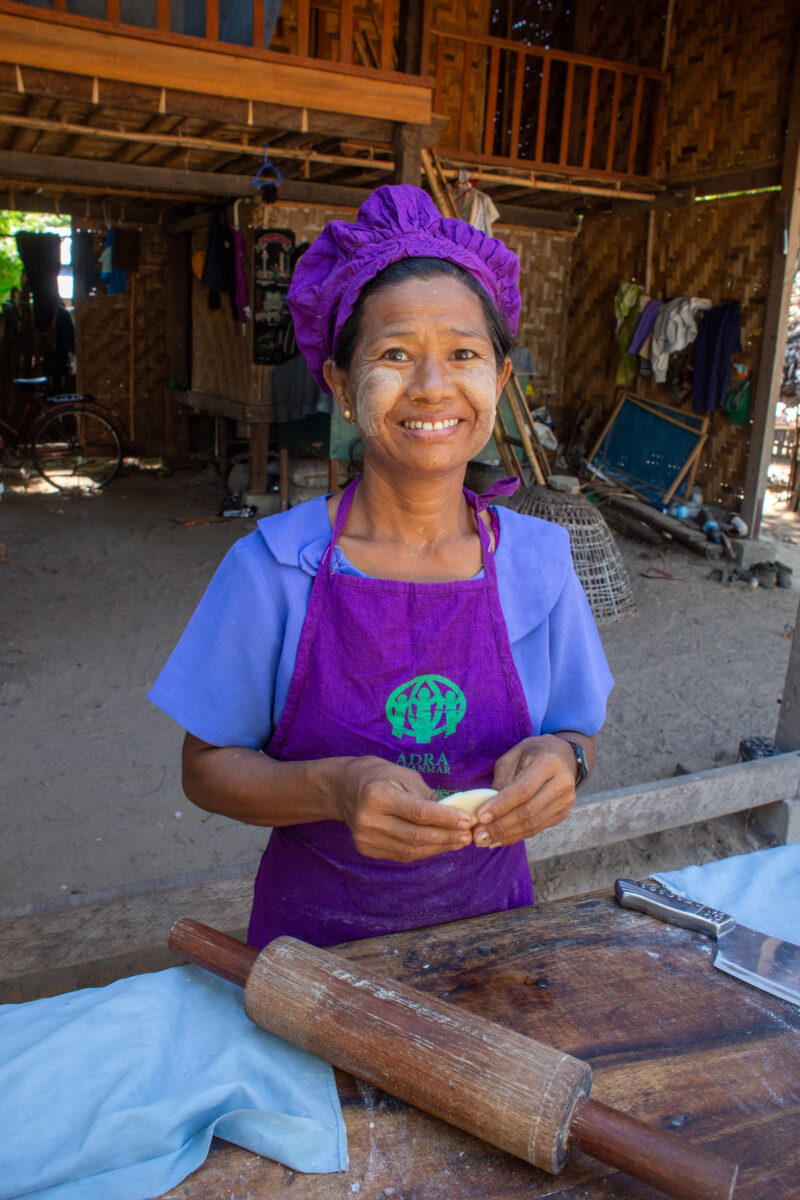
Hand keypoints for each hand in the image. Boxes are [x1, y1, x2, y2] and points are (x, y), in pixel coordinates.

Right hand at [335, 756, 473, 861]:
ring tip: (458, 841)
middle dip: (446, 836)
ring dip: (439, 847)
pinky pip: (402, 855)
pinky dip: (424, 851)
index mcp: (377, 795)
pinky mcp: (366, 849)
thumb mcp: (404, 776)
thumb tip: (458, 814)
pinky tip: (439, 844)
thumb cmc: (379, 776)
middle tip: (467, 835)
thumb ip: (428, 797)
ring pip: (410, 850)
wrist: (343, 788)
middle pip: (416, 835)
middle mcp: (368, 819)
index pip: (418, 812)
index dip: (445, 819)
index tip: (466, 820)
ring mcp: (365, 838)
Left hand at [471, 735, 577, 848]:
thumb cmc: (532, 754)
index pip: (523, 789)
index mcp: (549, 763)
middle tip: (478, 835)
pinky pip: (536, 829)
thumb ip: (502, 780)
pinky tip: (498, 839)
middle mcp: (562, 783)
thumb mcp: (513, 756)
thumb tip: (486, 807)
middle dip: (500, 825)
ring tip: (483, 840)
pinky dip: (515, 835)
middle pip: (529, 811)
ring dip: (506, 835)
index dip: (501, 805)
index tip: (480, 816)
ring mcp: (565, 801)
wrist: (562, 756)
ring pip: (533, 824)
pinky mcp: (562, 814)